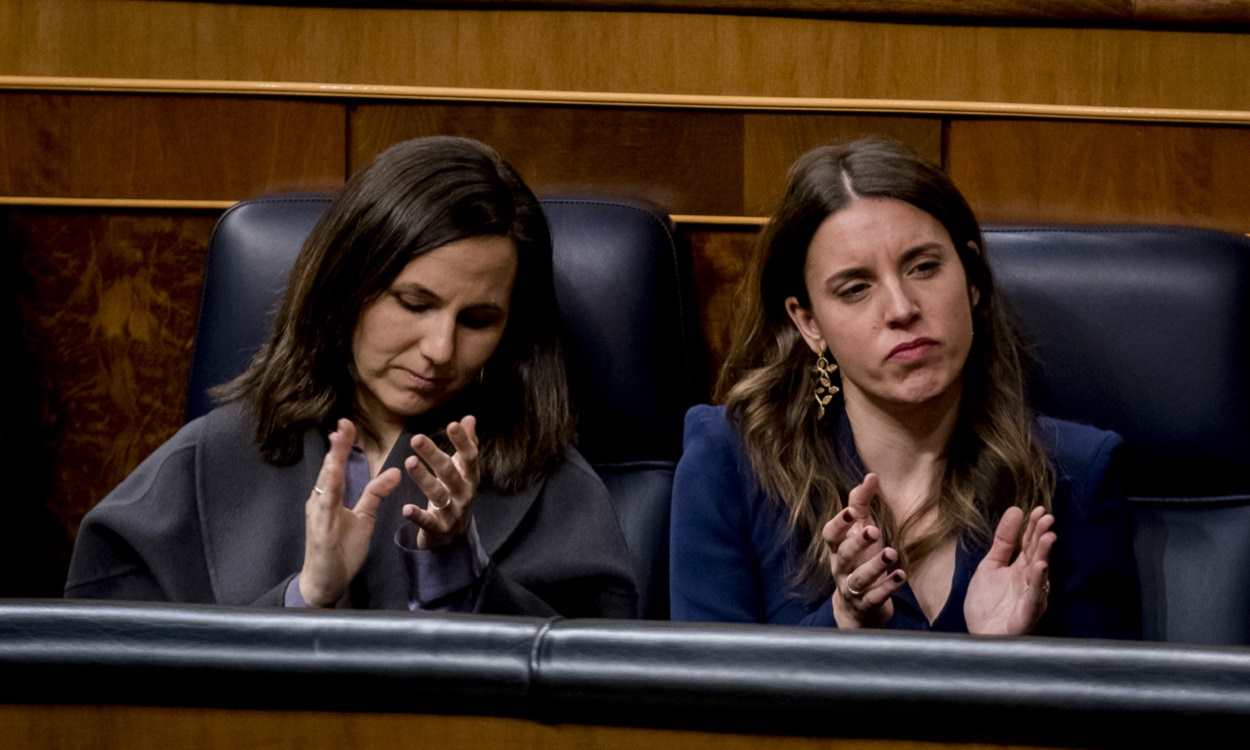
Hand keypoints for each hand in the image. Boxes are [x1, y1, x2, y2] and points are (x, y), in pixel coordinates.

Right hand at [299, 419, 400, 606]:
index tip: (348, 424)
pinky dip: (329, 495)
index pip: (337, 466)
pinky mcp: (319, 532)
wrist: (324, 581)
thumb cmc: (341, 549)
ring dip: (331, 464)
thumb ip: (375, 495)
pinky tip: (333, 481)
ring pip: (324, 486)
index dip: (342, 446)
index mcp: (330, 497)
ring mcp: (317, 516)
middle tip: (344, 424)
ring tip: (338, 443)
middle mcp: (320, 502)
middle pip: (329, 470)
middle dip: (336, 447)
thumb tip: (394, 471)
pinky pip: (325, 511)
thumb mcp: (364, 518)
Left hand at [402, 415, 479, 549]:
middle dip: (434, 455)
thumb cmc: (456, 492)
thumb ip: (467, 444)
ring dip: (424, 479)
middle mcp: (464, 493)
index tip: (451, 424)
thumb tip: (469, 418)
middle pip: (449, 472)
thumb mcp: (463, 470)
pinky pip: (428, 522)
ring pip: (438, 494)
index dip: (462, 441)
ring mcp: (453, 512)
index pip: (469, 457)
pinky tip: (406, 508)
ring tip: (409, 462)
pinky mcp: (440, 529)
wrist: (455, 533)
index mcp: (470, 477)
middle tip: (416, 438)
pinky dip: (418, 516)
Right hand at [822, 473, 906, 627]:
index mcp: (837, 548)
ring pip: (859, 578)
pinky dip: (887, 587)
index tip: (851, 512)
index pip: (830, 535)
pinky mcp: (866, 605)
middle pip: (844, 555)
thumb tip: (872, 475)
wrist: (857, 606)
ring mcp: (851, 588)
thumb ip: (862, 503)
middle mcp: (840, 567)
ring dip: (874, 566)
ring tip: (891, 554)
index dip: (839, 524)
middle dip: (857, 543)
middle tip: (873, 530)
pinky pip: (874, 597)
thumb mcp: (860, 530)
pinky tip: (901, 576)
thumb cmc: (859, 558)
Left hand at [964, 505, 1056, 634]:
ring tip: (1048, 536)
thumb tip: (1015, 510)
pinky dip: (1037, 583)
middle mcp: (1028, 581)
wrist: (980, 637)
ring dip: (1044, 555)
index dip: (1033, 527)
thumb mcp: (990, 565)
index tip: (1038, 509)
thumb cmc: (987, 605)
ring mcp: (1029, 597)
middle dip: (1041, 535)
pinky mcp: (1026, 614)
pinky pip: (1034, 597)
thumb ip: (1002, 541)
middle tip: (1047, 517)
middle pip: (1036, 554)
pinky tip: (1039, 567)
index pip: (1028, 544)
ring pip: (1040, 573)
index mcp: (1019, 569)